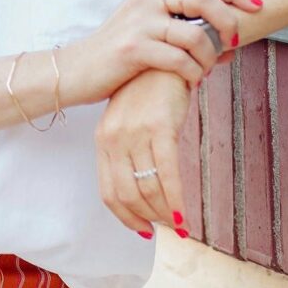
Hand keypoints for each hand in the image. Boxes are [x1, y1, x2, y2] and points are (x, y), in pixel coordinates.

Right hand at [64, 0, 261, 104]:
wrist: (76, 70)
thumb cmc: (118, 53)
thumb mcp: (148, 27)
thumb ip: (182, 25)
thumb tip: (227, 39)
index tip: (256, 5)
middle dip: (227, 20)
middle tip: (233, 42)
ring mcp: (139, 22)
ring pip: (194, 33)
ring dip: (210, 56)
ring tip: (206, 70)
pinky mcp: (133, 48)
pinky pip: (179, 60)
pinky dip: (194, 73)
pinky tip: (191, 82)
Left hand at [95, 68, 193, 238]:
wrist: (162, 58)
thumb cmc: (146, 92)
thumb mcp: (125, 121)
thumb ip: (126, 153)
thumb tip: (140, 194)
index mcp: (103, 139)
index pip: (109, 192)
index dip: (125, 217)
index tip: (142, 229)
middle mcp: (115, 137)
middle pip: (128, 195)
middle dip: (148, 218)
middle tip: (166, 226)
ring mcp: (136, 132)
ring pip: (148, 188)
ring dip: (164, 213)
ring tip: (178, 222)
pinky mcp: (160, 127)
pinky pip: (168, 174)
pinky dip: (176, 201)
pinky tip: (185, 215)